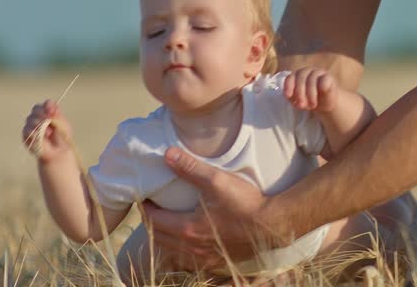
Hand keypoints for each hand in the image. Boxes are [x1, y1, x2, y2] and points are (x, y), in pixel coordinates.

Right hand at [21, 100, 73, 162]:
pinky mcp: (26, 135)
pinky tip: (42, 136)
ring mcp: (31, 125)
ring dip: (40, 124)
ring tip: (49, 133)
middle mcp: (38, 116)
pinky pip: (27, 130)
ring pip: (30, 119)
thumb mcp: (63, 124)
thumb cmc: (62, 137)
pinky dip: (35, 132)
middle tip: (49, 120)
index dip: (48, 106)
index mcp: (48, 112)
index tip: (53, 111)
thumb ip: (57, 116)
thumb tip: (52, 110)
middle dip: (43, 114)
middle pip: (36, 109)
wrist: (58, 151)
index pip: (46, 104)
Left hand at [141, 147, 280, 270]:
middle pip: (158, 239)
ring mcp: (203, 258)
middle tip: (152, 210)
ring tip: (166, 225)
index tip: (145, 198)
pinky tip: (186, 243)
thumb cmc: (245, 203)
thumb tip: (167, 154)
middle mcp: (191, 248)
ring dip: (163, 240)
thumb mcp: (217, 180)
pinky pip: (187, 262)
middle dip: (152, 224)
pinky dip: (179, 252)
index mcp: (187, 228)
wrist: (272, 225)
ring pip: (171, 253)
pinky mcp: (216, 263)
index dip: (146, 209)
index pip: (154, 220)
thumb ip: (191, 168)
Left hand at [283, 67, 340, 111]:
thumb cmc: (310, 100)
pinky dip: (322, 87)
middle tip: (301, 105)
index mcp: (297, 76)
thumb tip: (288, 96)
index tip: (288, 96)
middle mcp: (307, 72)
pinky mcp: (328, 77)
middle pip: (301, 77)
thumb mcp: (299, 101)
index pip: (290, 77)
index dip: (288, 86)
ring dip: (311, 93)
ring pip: (312, 79)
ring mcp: (318, 72)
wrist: (327, 103)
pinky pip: (324, 79)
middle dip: (299, 92)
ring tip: (312, 106)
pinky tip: (321, 94)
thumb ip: (293, 97)